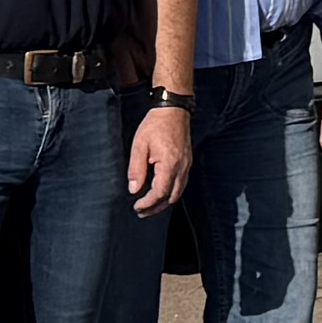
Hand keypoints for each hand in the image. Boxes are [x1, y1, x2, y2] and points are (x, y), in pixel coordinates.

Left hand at [126, 98, 194, 214]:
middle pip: (171, 198)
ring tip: (149, 206)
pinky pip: (181, 184)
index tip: (136, 206)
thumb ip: (136, 169)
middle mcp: (182, 168)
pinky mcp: (187, 162)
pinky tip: (161, 192)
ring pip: (178, 192)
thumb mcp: (139, 145)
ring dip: (164, 202)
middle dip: (156, 208)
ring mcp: (187, 165)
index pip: (160, 193)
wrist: (173, 110)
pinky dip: (171, 193)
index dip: (147, 203)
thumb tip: (134, 190)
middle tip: (141, 212)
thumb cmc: (155, 125)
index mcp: (169, 165)